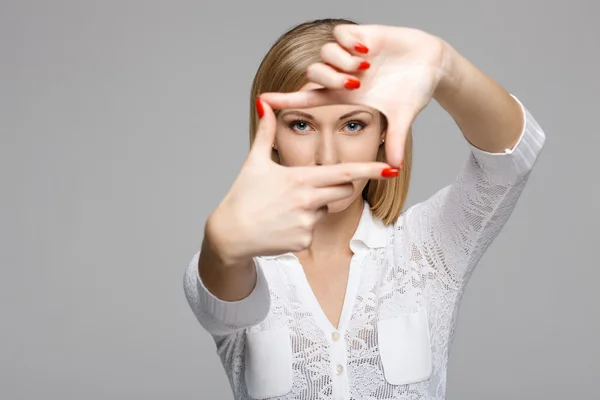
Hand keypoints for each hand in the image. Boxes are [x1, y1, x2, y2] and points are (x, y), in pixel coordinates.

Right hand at [207, 99, 397, 263]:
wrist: (230, 234)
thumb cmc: (242, 196)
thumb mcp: (255, 162)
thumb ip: (266, 132)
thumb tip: (264, 103)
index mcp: (300, 179)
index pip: (344, 172)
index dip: (370, 170)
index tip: (392, 168)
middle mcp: (308, 201)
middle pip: (341, 191)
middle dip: (333, 187)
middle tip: (303, 189)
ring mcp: (307, 224)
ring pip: (325, 211)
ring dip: (313, 207)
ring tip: (284, 208)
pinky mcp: (303, 242)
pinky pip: (313, 230)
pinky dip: (302, 227)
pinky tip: (281, 225)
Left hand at [259, 24, 453, 168]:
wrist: (432, 64)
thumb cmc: (413, 90)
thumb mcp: (402, 117)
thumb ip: (395, 139)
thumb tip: (395, 168)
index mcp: (346, 95)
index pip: (309, 97)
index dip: (286, 99)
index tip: (263, 101)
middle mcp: (343, 74)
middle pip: (315, 74)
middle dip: (330, 79)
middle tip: (355, 84)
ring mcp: (351, 55)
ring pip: (325, 54)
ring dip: (342, 62)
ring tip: (366, 68)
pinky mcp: (361, 35)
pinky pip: (340, 34)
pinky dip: (349, 42)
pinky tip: (366, 51)